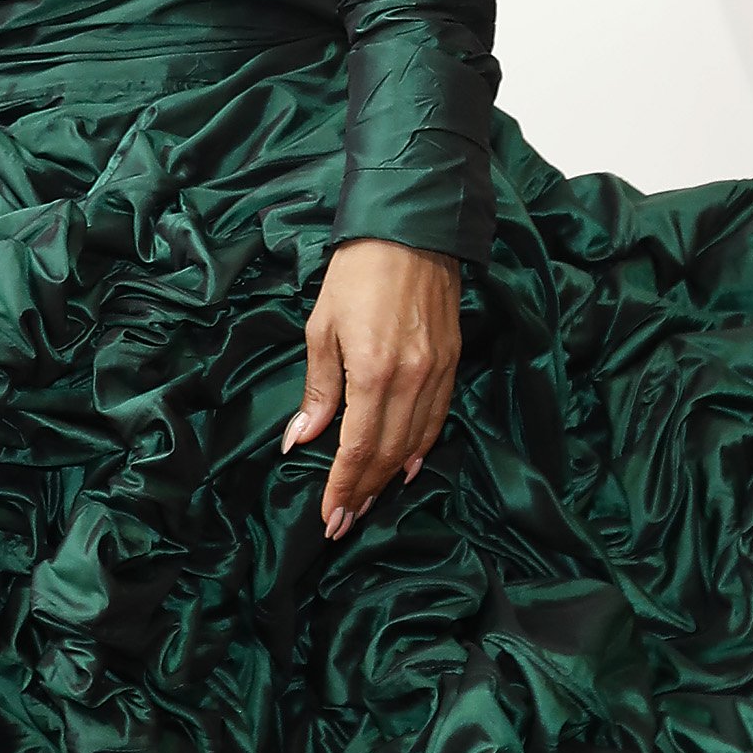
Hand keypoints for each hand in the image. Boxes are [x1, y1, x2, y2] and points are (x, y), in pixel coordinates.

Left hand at [283, 239, 460, 538]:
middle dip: (366, 492)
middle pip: (390, 454)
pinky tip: (408, 465)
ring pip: (416, 442)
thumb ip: (318, 390)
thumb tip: (301, 439)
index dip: (344, 487)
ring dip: (392, 477)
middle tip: (344, 521)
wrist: (412, 231)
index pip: (359, 448)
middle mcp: (412, 381)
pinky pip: (438, 418)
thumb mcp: (322, 328)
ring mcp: (437, 373)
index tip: (330, 517)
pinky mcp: (452, 362)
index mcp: (374, 373)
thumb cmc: (356, 274)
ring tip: (369, 501)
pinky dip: (422, 447)